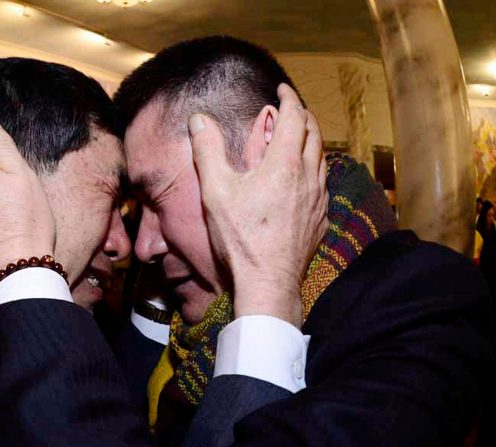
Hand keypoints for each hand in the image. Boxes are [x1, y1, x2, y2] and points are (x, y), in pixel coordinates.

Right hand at [189, 84, 327, 326]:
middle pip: (315, 134)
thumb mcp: (215, 190)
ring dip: (311, 142)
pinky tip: (303, 179)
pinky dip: (314, 169)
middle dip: (304, 116)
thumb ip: (207, 150)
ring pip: (322, 158)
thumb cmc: (241, 237)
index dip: (290, 98)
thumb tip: (198, 119)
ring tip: (298, 140)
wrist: (268, 281)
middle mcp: (309, 177)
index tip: (282, 89)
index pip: (296, 117)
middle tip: (291, 110)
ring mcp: (319, 199)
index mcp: (285, 164)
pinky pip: (323, 184)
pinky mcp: (320, 219)